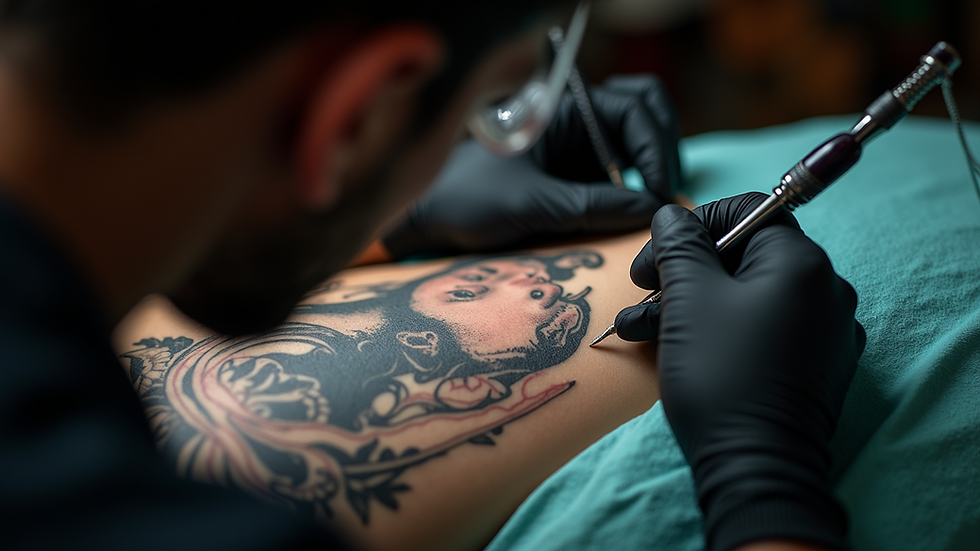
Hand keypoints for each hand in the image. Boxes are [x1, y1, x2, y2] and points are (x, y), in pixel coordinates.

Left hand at [382, 74, 681, 257]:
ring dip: (652, 168)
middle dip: (662, 147)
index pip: (632, 106)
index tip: (657, 191)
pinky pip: (618, 175)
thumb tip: (651, 210)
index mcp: (561, 108)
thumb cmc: (468, 200)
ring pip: (635, 143)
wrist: (433, 225)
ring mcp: (577, 148)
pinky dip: (634, 191)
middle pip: (642, 113)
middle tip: (666, 191)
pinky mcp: (575, 177)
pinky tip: (634, 217)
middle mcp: (574, 122)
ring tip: (655, 205)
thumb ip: (592, 206)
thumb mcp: (531, 204)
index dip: (654, 146)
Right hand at [616, 193, 865, 550]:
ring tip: (639, 330)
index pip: (748, 211)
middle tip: (642, 294)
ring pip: (748, 297)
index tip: (655, 257)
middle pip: (745, 257)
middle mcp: (825, 289)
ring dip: (691, 305)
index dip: (694, 224)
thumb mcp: (689, 298)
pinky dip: (722, 331)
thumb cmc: (721, 373)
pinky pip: (765, 330)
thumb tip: (673, 215)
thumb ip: (680, 245)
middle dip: (684, 272)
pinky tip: (678, 348)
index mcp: (801, 262)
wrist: (756, 467)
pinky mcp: (816, 367)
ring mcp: (825, 332)